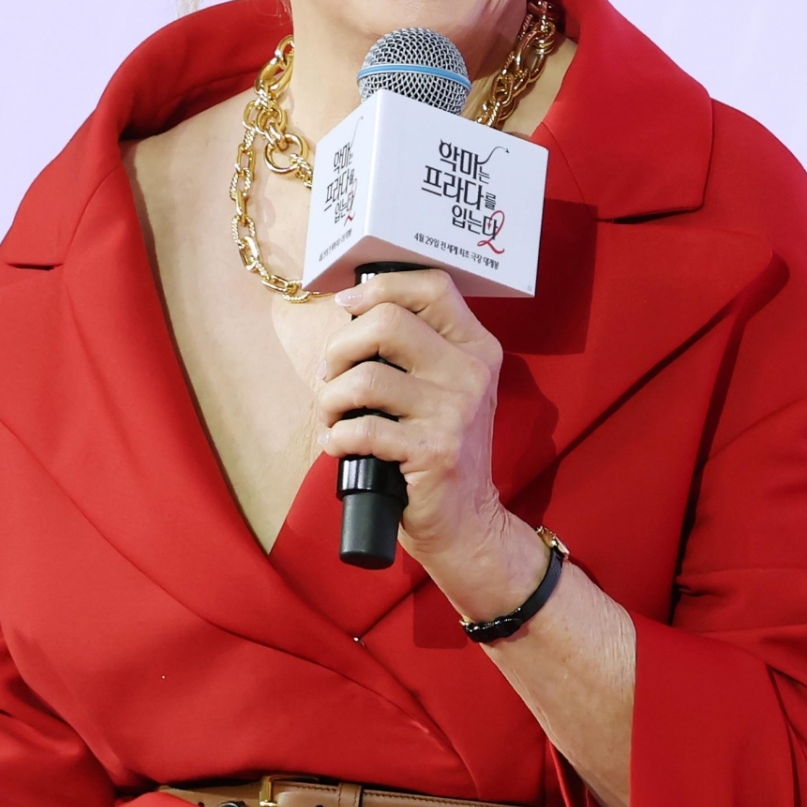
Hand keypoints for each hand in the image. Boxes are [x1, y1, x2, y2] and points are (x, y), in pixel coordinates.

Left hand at [317, 270, 545, 616]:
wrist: (466, 520)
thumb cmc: (438, 448)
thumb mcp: (446, 389)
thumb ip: (415, 350)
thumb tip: (352, 314)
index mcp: (476, 347)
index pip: (432, 286)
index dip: (380, 287)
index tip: (347, 305)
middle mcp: (472, 372)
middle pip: (388, 322)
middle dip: (339, 348)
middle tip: (330, 376)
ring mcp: (456, 412)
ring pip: (366, 378)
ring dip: (330, 399)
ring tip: (332, 417)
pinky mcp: (436, 450)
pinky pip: (362, 429)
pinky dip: (337, 438)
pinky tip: (339, 446)